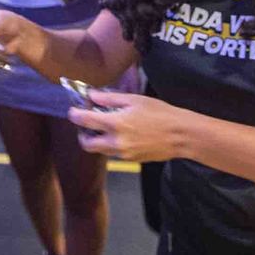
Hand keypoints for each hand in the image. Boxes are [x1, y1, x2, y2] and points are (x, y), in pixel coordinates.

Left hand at [67, 91, 182, 161]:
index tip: (73, 111)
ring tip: (103, 128)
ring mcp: (123, 154)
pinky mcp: (131, 159)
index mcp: (116, 124)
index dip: (75, 115)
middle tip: (86, 125)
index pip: (85, 120)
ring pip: (100, 150)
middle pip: (87, 144)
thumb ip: (110, 99)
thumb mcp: (135, 99)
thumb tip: (91, 96)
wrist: (180, 135)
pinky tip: (120, 134)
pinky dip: (110, 144)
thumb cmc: (160, 113)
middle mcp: (116, 142)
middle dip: (82, 134)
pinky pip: (114, 153)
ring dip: (96, 140)